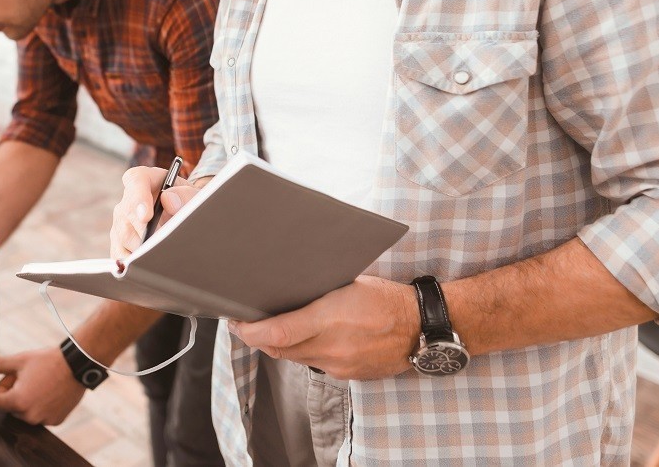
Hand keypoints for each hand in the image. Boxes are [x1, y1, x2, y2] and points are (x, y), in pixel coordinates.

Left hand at [0, 346, 86, 425]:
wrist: (76, 365)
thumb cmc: (48, 361)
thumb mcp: (19, 360)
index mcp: (18, 401)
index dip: (1, 388)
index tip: (12, 379)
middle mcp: (30, 415)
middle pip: (11, 408)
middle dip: (15, 394)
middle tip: (28, 378)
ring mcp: (44, 420)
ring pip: (26, 413)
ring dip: (29, 400)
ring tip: (40, 383)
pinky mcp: (56, 421)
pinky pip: (41, 416)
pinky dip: (43, 406)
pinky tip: (50, 391)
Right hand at [109, 165, 205, 259]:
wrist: (185, 219)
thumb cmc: (188, 204)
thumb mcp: (194, 196)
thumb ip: (186, 195)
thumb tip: (168, 200)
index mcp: (145, 179)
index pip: (135, 180)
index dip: (138, 198)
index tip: (147, 216)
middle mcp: (128, 199)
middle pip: (128, 213)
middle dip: (144, 232)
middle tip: (161, 245)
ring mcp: (121, 221)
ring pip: (123, 236)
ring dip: (142, 248)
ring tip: (161, 255)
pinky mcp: (119, 241)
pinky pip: (119, 253)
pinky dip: (133, 261)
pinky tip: (149, 263)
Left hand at [229, 276, 418, 379]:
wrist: (422, 327)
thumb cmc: (387, 298)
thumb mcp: (349, 283)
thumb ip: (317, 293)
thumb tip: (287, 292)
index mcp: (330, 319)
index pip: (277, 333)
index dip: (250, 332)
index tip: (236, 323)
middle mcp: (332, 347)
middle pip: (279, 350)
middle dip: (258, 339)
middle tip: (246, 324)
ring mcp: (340, 365)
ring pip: (295, 359)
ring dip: (280, 346)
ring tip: (273, 328)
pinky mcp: (348, 375)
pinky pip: (315, 365)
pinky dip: (304, 353)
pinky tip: (306, 339)